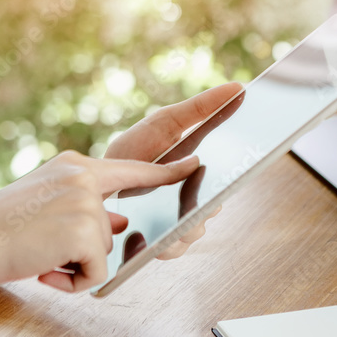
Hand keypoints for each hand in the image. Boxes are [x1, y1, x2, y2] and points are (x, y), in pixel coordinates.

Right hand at [0, 150, 199, 292]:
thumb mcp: (46, 207)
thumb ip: (85, 209)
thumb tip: (120, 222)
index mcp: (74, 165)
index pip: (131, 168)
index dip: (165, 171)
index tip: (194, 165)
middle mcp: (84, 176)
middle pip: (116, 222)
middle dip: (90, 246)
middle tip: (51, 249)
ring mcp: (88, 202)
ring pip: (103, 252)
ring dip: (73, 266)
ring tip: (36, 258)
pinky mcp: (86, 231)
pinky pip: (97, 272)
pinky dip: (71, 282)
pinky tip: (41, 270)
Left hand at [105, 82, 242, 257]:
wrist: (98, 177)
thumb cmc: (137, 148)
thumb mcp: (168, 121)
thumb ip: (201, 107)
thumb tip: (238, 87)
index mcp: (204, 172)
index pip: (232, 176)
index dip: (238, 175)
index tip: (237, 169)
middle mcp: (197, 200)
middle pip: (215, 207)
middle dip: (211, 204)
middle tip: (206, 198)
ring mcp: (179, 223)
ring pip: (196, 230)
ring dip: (189, 226)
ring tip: (178, 219)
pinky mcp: (159, 242)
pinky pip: (172, 249)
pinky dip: (167, 244)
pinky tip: (155, 236)